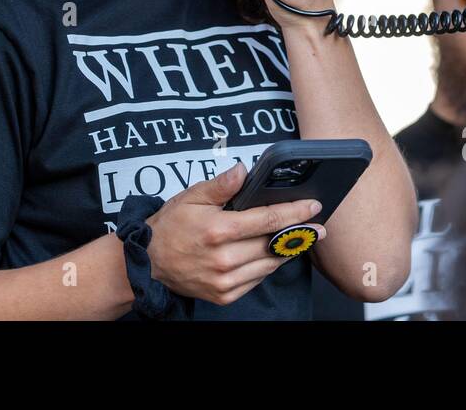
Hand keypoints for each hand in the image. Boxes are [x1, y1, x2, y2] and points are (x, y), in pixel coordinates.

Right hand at [145, 161, 324, 306]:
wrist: (148, 262)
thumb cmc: (171, 226)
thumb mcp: (192, 197)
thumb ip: (221, 185)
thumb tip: (243, 170)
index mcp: (219, 230)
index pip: (268, 220)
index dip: (295, 213)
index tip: (314, 208)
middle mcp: (224, 258)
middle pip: (274, 244)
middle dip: (298, 234)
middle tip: (317, 226)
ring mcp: (225, 280)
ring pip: (269, 265)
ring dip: (285, 251)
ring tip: (298, 239)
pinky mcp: (224, 296)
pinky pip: (257, 280)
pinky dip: (266, 267)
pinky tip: (269, 255)